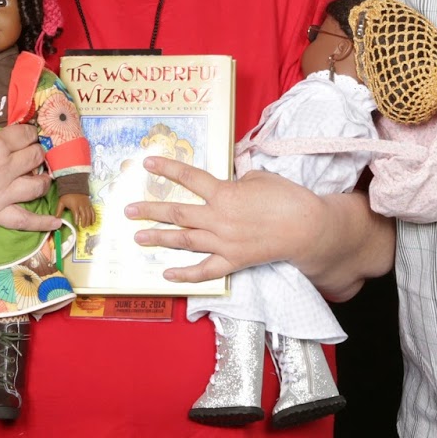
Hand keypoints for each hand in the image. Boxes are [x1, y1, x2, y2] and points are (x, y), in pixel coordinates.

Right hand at [0, 106, 65, 231]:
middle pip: (35, 157)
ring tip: (42, 176)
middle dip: (37, 151)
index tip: (25, 131)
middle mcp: (5, 168)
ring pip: (37, 186)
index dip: (27, 130)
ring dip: (44, 179)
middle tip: (32, 151)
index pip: (25, 134)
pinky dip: (43, 223)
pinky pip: (25, 221)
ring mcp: (2, 194)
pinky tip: (57, 223)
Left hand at [57, 191, 94, 229]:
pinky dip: (94, 217)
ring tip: (88, 226)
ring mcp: (86, 204)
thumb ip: (58, 211)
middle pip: (84, 215)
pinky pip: (93, 211)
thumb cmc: (67, 195)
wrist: (74, 186)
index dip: (77, 219)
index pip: (76, 214)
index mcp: (74, 205)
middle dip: (84, 222)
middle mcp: (81, 205)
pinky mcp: (90, 204)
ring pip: (89, 214)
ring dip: (89, 220)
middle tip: (83, 227)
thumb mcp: (61, 202)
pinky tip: (93, 222)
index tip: (76, 224)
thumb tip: (56, 218)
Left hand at [126, 157, 327, 282]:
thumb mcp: (260, 177)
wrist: (306, 228)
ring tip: (139, 237)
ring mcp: (224, 242)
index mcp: (225, 193)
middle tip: (129, 210)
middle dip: (151, 211)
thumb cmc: (287, 198)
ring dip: (160, 238)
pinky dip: (185, 274)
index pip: (190, 178)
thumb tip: (229, 179)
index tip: (148, 163)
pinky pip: (205, 270)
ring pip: (185, 240)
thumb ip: (238, 179)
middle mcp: (218, 218)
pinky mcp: (233, 261)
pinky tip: (168, 274)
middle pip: (178, 213)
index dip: (168, 169)